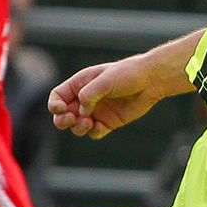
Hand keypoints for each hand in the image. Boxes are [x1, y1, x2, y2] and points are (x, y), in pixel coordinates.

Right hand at [50, 52, 183, 137]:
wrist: (151, 81)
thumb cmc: (128, 74)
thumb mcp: (106, 80)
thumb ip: (89, 94)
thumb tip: (82, 110)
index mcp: (80, 84)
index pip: (58, 96)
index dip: (55, 105)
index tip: (62, 108)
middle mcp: (85, 99)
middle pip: (63, 115)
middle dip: (62, 120)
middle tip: (71, 119)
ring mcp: (97, 111)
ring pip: (77, 126)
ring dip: (78, 128)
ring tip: (87, 122)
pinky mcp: (109, 122)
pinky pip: (95, 132)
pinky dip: (94, 132)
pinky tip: (100, 127)